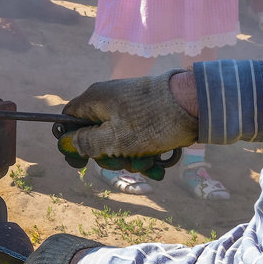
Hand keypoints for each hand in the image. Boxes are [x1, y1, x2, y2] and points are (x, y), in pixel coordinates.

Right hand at [59, 69, 197, 160]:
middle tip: (125, 163)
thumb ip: (86, 143)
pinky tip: (158, 162)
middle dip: (109, 155)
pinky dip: (144, 151)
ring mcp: (129, 106)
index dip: (71, 141)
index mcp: (95, 100)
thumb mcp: (114, 139)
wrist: (197, 102)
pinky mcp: (146, 113)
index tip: (81, 160)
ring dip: (130, 158)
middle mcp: (109, 100)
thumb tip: (65, 143)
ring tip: (149, 163)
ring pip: (118, 139)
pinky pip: (137, 137)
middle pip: (95, 134)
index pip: (69, 119)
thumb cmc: (153, 121)